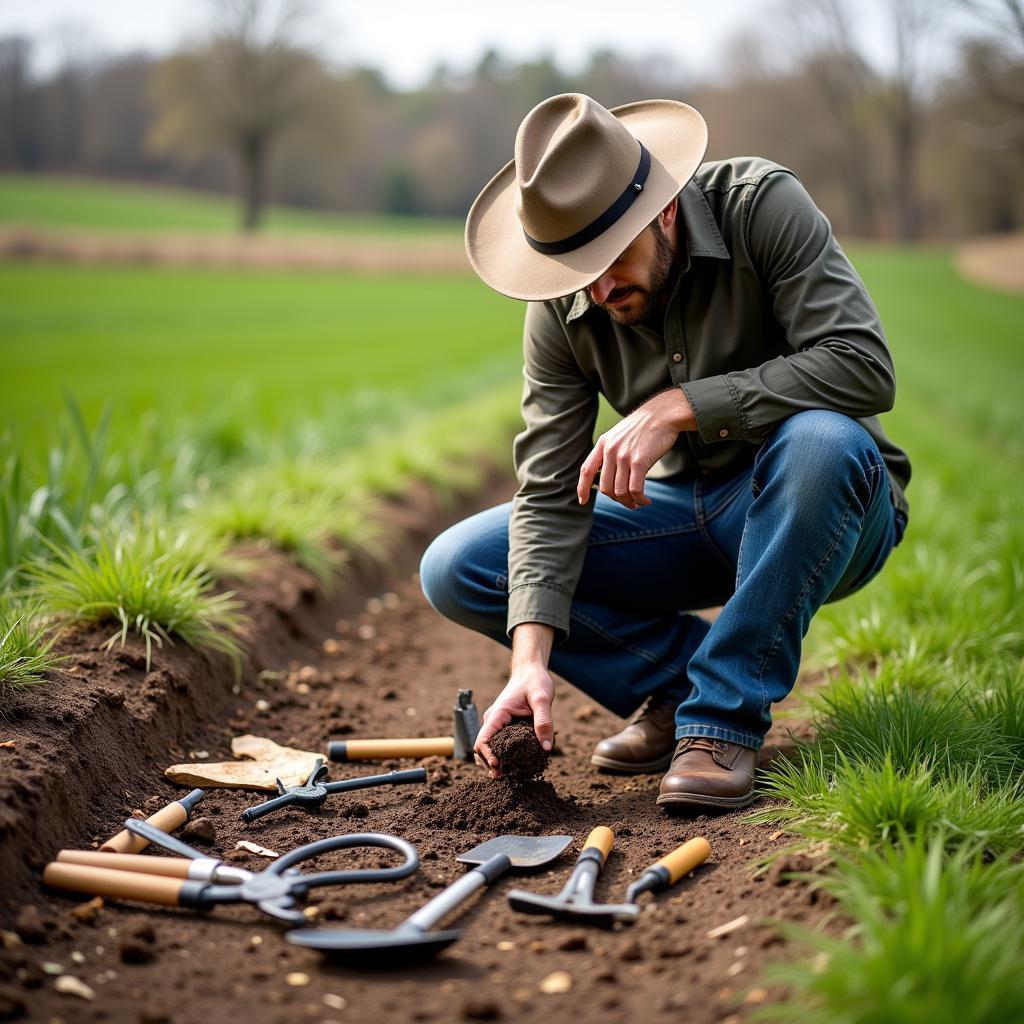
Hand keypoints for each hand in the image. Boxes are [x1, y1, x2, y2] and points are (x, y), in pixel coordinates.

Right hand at [474, 664, 554, 778]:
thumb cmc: (535, 681)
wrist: (531, 671)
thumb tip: (546, 748)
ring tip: (509, 776)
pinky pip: (501, 743)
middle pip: (483, 749)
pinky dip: (506, 755)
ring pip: (490, 748)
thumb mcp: (542, 698)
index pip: (482, 740)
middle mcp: (494, 721)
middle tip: (505, 778)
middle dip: (491, 764)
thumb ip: (544, 721)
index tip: (499, 766)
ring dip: (497, 762)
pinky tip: (518, 764)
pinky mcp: (506, 726)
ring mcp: (498, 724)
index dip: (487, 756)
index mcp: (497, 714)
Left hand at [577, 387, 694, 509]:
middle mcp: (610, 450)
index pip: (587, 470)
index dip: (582, 488)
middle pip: (605, 488)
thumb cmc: (644, 427)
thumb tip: (609, 477)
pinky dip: (640, 499)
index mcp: (603, 443)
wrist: (663, 414)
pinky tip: (646, 500)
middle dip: (617, 500)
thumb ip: (611, 451)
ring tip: (638, 503)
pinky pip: (635, 489)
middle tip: (628, 502)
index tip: (582, 501)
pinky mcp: (639, 461)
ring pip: (620, 492)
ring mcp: (623, 456)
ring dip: (629, 502)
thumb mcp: (620, 435)